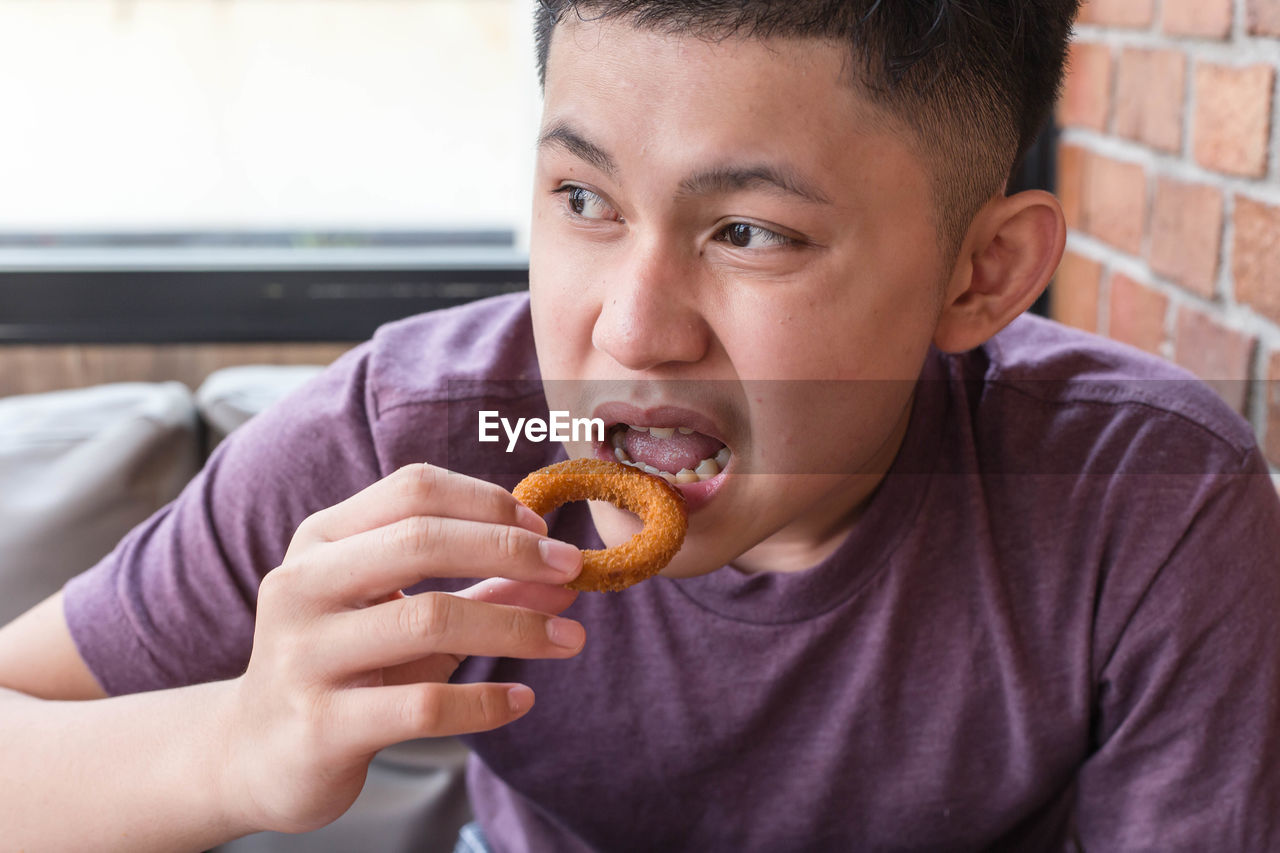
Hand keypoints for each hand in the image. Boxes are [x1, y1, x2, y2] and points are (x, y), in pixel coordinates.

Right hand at [221, 463, 583, 833]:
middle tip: (573, 569)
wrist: (255, 754)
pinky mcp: (320, 725)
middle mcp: (303, 585)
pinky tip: (521, 701)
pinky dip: (485, 702)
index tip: (545, 529)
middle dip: (511, 550)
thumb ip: (481, 591)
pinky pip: (422, 706)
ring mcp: (304, 655)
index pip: (413, 488)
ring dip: (515, 626)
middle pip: (421, 540)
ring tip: (569, 639)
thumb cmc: (343, 667)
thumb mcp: (405, 616)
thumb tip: (565, 580)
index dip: (487, 501)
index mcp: (321, 540)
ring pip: (429, 620)